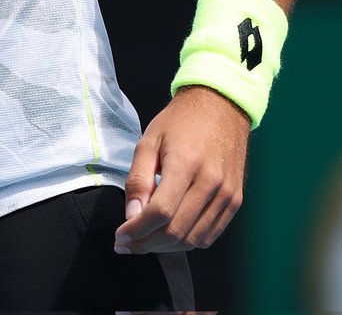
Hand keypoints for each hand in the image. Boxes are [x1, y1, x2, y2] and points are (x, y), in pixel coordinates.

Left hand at [114, 85, 249, 253]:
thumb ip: (138, 179)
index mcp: (185, 164)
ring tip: (144, 242)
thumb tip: (132, 216)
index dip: (137, 231)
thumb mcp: (149, 140)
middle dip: (146, 244)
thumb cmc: (180, 121)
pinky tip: (169, 235)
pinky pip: (210, 235)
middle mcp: (210, 183)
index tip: (120, 236)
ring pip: (193, 240)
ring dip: (165, 248)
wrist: (220, 107)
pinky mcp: (234, 201)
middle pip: (177, 231)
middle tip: (127, 244)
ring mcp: (226, 195)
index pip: (160, 212)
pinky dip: (187, 242)